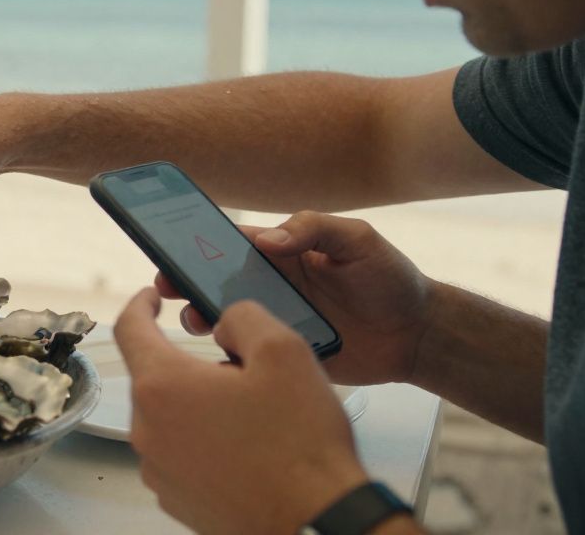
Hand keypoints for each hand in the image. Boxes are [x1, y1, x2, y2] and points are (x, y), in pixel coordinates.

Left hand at [115, 287, 368, 533]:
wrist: (316, 522)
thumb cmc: (300, 446)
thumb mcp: (283, 351)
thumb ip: (243, 317)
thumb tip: (224, 322)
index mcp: (162, 385)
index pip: (128, 328)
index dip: (140, 304)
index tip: (151, 299)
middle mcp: (148, 429)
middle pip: (156, 376)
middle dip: (192, 364)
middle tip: (241, 371)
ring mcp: (158, 469)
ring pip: (169, 416)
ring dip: (199, 405)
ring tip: (250, 416)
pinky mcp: (175, 497)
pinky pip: (179, 453)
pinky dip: (203, 442)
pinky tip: (245, 448)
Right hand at [167, 210, 435, 385]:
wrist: (418, 335)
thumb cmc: (389, 278)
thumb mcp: (357, 239)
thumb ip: (313, 229)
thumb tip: (267, 240)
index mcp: (280, 254)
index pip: (228, 243)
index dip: (196, 242)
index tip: (168, 244)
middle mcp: (270, 287)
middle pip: (214, 282)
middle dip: (184, 282)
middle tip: (167, 285)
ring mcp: (274, 322)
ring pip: (223, 319)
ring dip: (201, 317)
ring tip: (198, 320)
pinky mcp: (282, 355)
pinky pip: (246, 355)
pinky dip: (227, 355)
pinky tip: (219, 355)